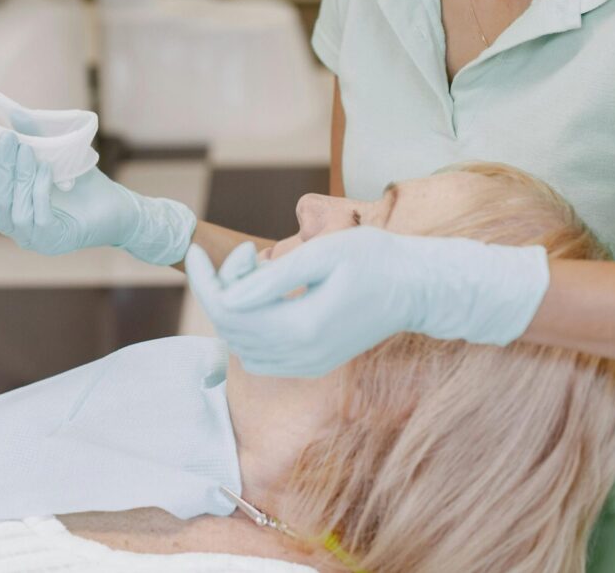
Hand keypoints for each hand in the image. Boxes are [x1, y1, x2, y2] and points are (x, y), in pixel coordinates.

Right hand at [0, 132, 195, 264]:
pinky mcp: (55, 240)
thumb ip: (34, 139)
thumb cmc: (84, 185)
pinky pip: (39, 217)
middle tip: (7, 138)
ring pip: (15, 209)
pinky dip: (40, 191)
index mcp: (10, 213)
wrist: (118, 207)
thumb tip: (14, 114)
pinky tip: (46, 169)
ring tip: (26, 150)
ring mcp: (34, 239)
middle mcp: (17, 230)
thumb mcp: (55, 157)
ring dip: (19, 177)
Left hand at [185, 227, 548, 376]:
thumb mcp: (323, 255)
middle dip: (225, 287)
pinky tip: (274, 292)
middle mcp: (301, 356)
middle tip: (250, 252)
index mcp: (302, 328)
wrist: (419, 288)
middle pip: (232, 330)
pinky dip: (254, 323)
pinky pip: (263, 352)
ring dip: (239, 306)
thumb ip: (274, 279)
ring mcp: (308, 364)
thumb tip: (231, 295)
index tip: (195, 251)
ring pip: (243, 344)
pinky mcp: (314, 362)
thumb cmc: (377, 260)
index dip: (205, 282)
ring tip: (264, 268)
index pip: (229, 313)